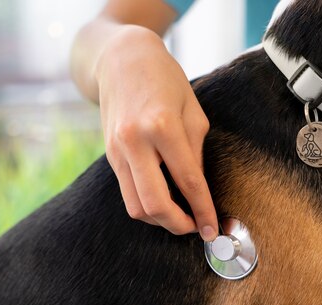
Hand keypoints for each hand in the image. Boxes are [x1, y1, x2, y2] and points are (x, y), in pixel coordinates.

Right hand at [95, 26, 217, 240]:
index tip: (213, 229)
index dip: (203, 211)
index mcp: (163, 127)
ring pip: (136, 206)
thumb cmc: (166, 82)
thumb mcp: (193, 113)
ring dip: (160, 221)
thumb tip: (199, 193)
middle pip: (155, 204)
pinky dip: (146, 205)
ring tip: (180, 218)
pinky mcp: (108, 155)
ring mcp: (117, 150)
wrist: (122, 59)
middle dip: (179, 225)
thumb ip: (196, 154)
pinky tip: (163, 203)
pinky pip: (126, 193)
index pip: (188, 182)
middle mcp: (135, 141)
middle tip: (196, 229)